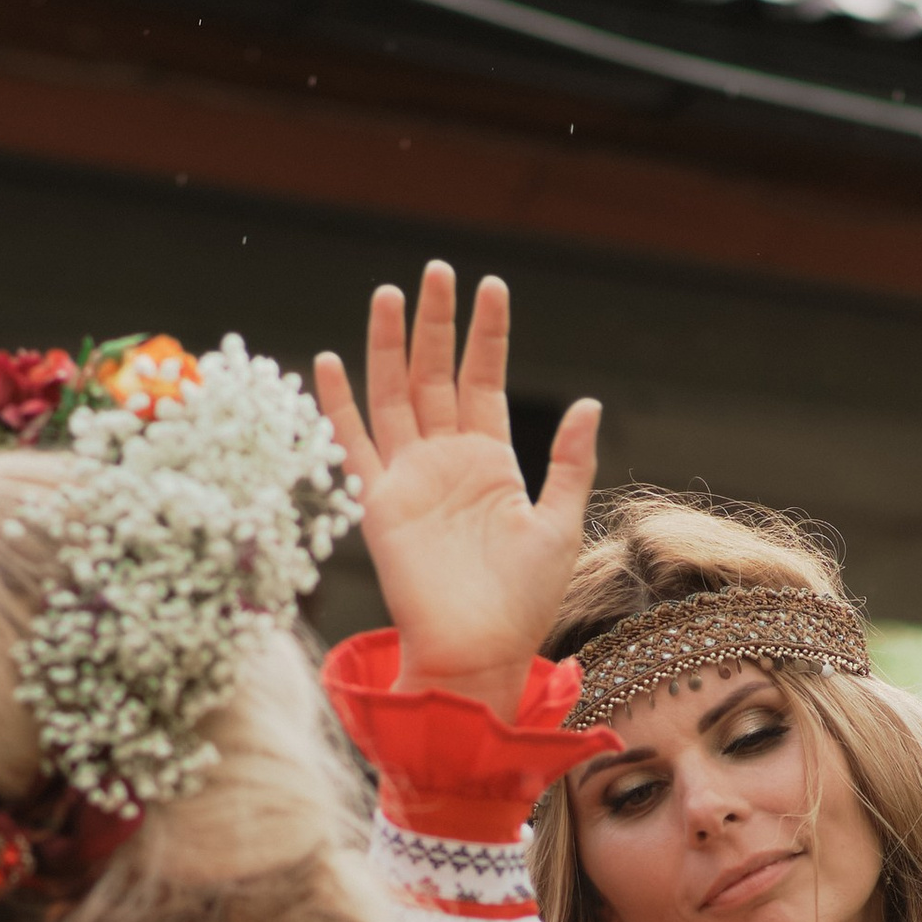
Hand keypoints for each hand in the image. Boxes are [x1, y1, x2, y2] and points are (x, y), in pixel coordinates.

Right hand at [315, 263, 600, 719]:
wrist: (477, 651)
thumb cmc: (524, 601)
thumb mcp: (560, 524)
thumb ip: (569, 463)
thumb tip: (590, 404)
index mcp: (493, 461)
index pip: (485, 379)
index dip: (488, 334)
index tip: (491, 285)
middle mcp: (447, 460)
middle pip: (437, 375)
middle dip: (437, 323)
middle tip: (436, 270)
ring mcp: (410, 477)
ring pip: (394, 395)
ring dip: (389, 346)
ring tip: (389, 295)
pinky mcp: (378, 502)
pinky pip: (354, 443)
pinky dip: (339, 403)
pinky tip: (330, 358)